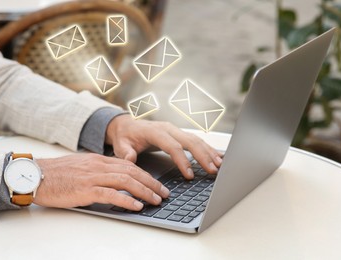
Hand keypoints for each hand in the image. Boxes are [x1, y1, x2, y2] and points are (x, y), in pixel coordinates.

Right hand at [33, 153, 169, 210]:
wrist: (34, 175)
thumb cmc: (56, 174)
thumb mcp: (81, 167)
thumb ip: (98, 171)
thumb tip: (113, 181)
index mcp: (99, 160)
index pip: (129, 165)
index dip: (145, 174)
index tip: (156, 183)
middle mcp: (99, 166)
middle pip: (132, 172)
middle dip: (152, 182)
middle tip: (164, 192)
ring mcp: (93, 177)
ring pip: (126, 181)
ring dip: (145, 191)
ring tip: (156, 200)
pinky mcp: (86, 189)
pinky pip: (111, 194)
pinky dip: (126, 200)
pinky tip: (137, 206)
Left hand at [105, 115, 222, 178]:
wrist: (127, 125)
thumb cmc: (125, 136)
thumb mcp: (121, 144)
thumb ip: (125, 152)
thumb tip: (131, 158)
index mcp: (155, 131)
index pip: (173, 146)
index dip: (183, 160)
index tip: (190, 175)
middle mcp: (168, 129)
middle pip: (190, 141)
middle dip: (203, 156)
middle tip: (213, 170)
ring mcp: (175, 130)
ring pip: (196, 140)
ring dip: (209, 152)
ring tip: (219, 165)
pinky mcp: (179, 134)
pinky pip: (196, 140)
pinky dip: (207, 149)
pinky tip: (217, 157)